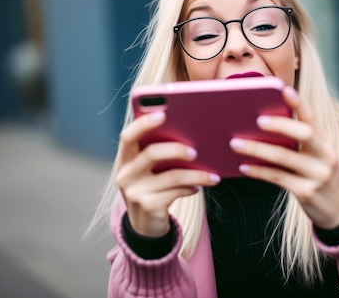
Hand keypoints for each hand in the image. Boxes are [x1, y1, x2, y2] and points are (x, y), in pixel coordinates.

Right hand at [115, 111, 220, 237]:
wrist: (145, 225)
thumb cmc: (153, 187)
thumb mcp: (150, 170)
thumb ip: (159, 153)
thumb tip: (192, 134)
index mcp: (125, 158)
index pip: (128, 136)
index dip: (144, 123)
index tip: (163, 114)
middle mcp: (125, 174)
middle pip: (151, 153)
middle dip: (176, 149)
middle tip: (196, 150)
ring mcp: (135, 192)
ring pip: (171, 176)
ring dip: (196, 174)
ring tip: (213, 175)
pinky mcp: (148, 206)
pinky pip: (175, 192)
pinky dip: (190, 188)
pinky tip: (198, 188)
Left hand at [230, 86, 338, 228]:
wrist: (338, 211)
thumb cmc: (319, 176)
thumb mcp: (316, 156)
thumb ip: (299, 141)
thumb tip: (263, 125)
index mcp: (326, 141)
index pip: (312, 118)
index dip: (299, 103)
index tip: (284, 89)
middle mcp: (326, 155)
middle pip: (304, 133)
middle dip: (280, 124)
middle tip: (257, 119)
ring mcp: (318, 174)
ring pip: (285, 157)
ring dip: (258, 149)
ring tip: (236, 142)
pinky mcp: (307, 192)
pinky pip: (278, 178)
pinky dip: (259, 171)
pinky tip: (243, 166)